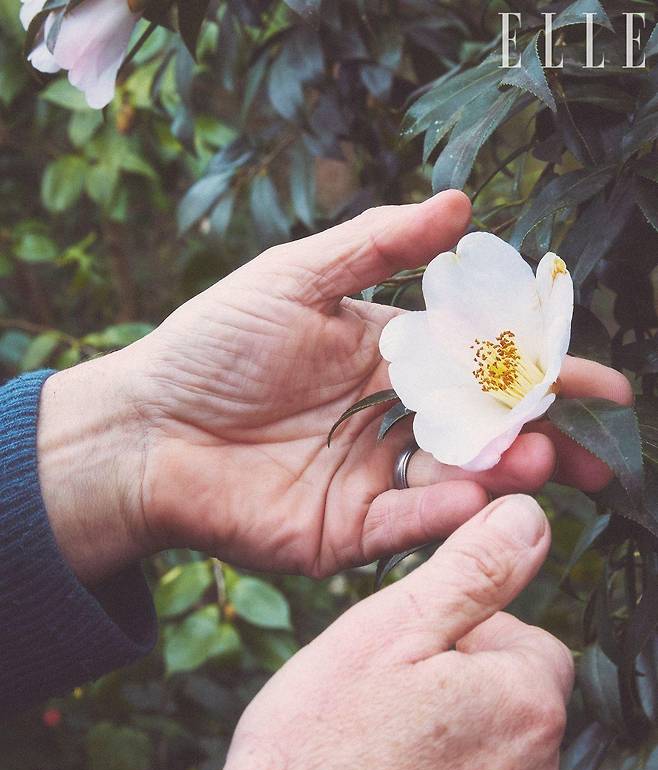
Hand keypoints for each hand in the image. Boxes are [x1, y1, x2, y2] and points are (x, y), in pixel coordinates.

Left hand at [37, 192, 631, 583]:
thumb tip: (463, 205)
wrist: (145, 428)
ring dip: (501, 473)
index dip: (540, 372)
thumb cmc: (213, 345)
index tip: (600, 384)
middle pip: (483, 431)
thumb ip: (378, 246)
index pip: (480, 365)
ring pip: (454, 481)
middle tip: (594, 443)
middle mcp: (391, 422)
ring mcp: (372, 480)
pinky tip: (477, 498)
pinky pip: (405, 526)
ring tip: (537, 459)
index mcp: (388, 360)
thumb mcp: (294, 277)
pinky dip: (442, 515)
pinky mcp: (344, 533)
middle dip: (542, 436)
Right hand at [199, 494, 573, 769]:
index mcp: (524, 702)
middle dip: (456, 677)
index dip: (461, 631)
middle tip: (384, 692)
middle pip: (509, 690)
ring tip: (379, 739)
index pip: (524, 634)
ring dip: (448, 727)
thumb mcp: (392, 630)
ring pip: (491, 740)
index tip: (407, 651)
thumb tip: (526, 516)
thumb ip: (471, 570)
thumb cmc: (316, 747)